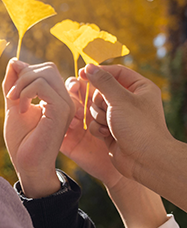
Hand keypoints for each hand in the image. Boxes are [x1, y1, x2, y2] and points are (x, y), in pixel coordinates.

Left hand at [3, 60, 74, 197]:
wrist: (28, 166)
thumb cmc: (22, 141)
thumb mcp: (14, 105)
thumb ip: (14, 84)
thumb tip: (14, 61)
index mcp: (56, 98)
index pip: (44, 69)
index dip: (23, 72)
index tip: (10, 90)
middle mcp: (65, 99)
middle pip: (46, 67)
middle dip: (23, 76)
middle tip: (10, 96)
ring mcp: (66, 105)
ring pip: (44, 73)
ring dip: (21, 84)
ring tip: (13, 102)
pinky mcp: (61, 111)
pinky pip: (43, 86)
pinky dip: (26, 92)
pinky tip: (20, 108)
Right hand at [81, 64, 172, 180]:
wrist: (144, 160)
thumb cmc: (139, 127)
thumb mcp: (120, 100)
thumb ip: (103, 82)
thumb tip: (89, 67)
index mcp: (140, 88)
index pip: (116, 72)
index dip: (100, 72)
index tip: (83, 73)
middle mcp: (130, 100)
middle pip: (102, 91)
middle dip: (100, 102)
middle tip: (107, 109)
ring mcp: (120, 116)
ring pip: (95, 107)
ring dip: (98, 116)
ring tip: (110, 125)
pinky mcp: (111, 129)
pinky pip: (95, 122)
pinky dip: (98, 128)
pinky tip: (108, 135)